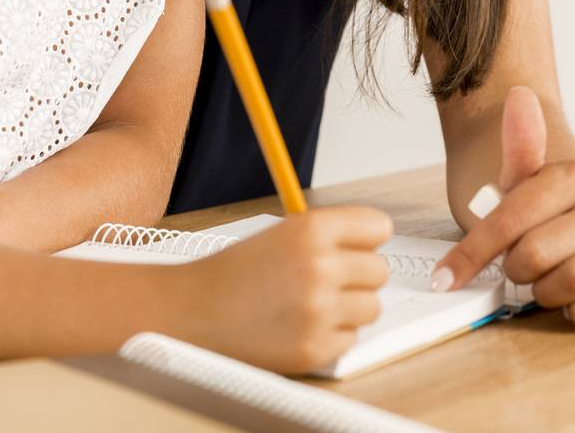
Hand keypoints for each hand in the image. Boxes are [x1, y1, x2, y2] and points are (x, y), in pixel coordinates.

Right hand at [184, 206, 392, 372]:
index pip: (378, 227)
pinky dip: (331, 335)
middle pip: (379, 270)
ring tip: (313, 304)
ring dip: (349, 308)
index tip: (358, 246)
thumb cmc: (235, 272)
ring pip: (371, 307)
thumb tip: (374, 245)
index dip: (366, 239)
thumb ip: (329, 236)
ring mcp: (319, 311)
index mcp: (311, 229)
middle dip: (358, 276)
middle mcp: (320, 267)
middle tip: (330, 280)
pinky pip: (351, 339)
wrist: (194, 310)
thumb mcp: (282, 233)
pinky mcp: (315, 347)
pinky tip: (301, 326)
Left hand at [435, 88, 574, 329]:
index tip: (444, 277)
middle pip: (533, 256)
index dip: (472, 252)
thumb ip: (519, 144)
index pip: (510, 219)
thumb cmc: (546, 216)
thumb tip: (519, 94)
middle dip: (515, 270)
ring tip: (547, 279)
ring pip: (566, 283)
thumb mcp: (521, 184)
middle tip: (520, 266)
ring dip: (544, 292)